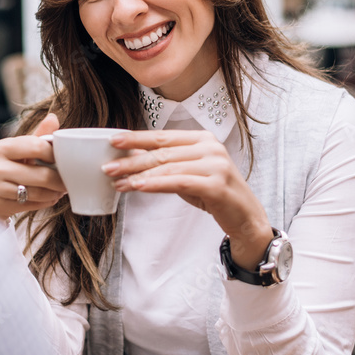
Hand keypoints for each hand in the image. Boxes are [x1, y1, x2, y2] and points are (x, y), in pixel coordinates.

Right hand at [0, 113, 66, 222]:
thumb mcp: (13, 151)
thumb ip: (36, 137)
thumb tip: (54, 118)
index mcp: (2, 148)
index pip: (37, 147)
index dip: (56, 154)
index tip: (64, 159)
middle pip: (42, 175)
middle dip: (60, 180)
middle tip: (69, 180)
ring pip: (38, 193)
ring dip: (54, 193)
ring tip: (60, 190)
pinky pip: (31, 205)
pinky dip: (45, 202)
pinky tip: (48, 198)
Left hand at [105, 130, 272, 269]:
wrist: (245, 217)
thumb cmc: (214, 194)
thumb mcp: (187, 174)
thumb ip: (165, 163)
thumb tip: (131, 156)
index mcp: (203, 138)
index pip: (162, 137)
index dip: (137, 138)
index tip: (113, 140)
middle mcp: (210, 147)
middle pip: (162, 153)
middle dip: (132, 160)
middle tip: (108, 166)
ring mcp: (215, 165)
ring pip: (168, 167)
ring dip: (139, 175)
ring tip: (118, 181)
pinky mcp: (216, 185)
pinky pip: (178, 182)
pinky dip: (156, 184)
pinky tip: (138, 186)